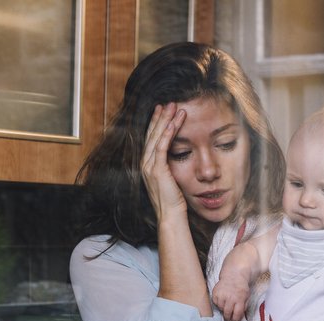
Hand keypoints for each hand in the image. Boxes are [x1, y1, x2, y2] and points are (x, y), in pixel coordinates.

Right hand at [142, 103, 186, 219]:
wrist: (170, 215)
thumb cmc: (174, 200)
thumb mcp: (171, 178)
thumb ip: (170, 165)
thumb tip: (178, 155)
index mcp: (147, 164)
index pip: (151, 138)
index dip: (156, 123)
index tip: (163, 110)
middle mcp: (145, 163)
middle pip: (152, 134)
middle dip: (160, 117)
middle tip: (169, 103)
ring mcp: (149, 166)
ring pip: (156, 137)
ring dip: (166, 121)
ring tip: (174, 107)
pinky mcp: (157, 170)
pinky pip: (162, 146)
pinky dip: (168, 133)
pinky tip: (174, 122)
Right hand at [211, 275, 250, 320]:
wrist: (233, 276)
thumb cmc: (241, 288)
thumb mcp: (247, 297)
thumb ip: (244, 307)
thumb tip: (239, 316)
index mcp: (240, 299)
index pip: (236, 314)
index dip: (235, 319)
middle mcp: (230, 298)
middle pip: (227, 313)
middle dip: (228, 317)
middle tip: (228, 317)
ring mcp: (222, 295)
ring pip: (220, 308)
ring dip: (223, 309)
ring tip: (226, 305)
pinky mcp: (215, 293)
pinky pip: (215, 303)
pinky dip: (218, 303)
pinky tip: (222, 299)